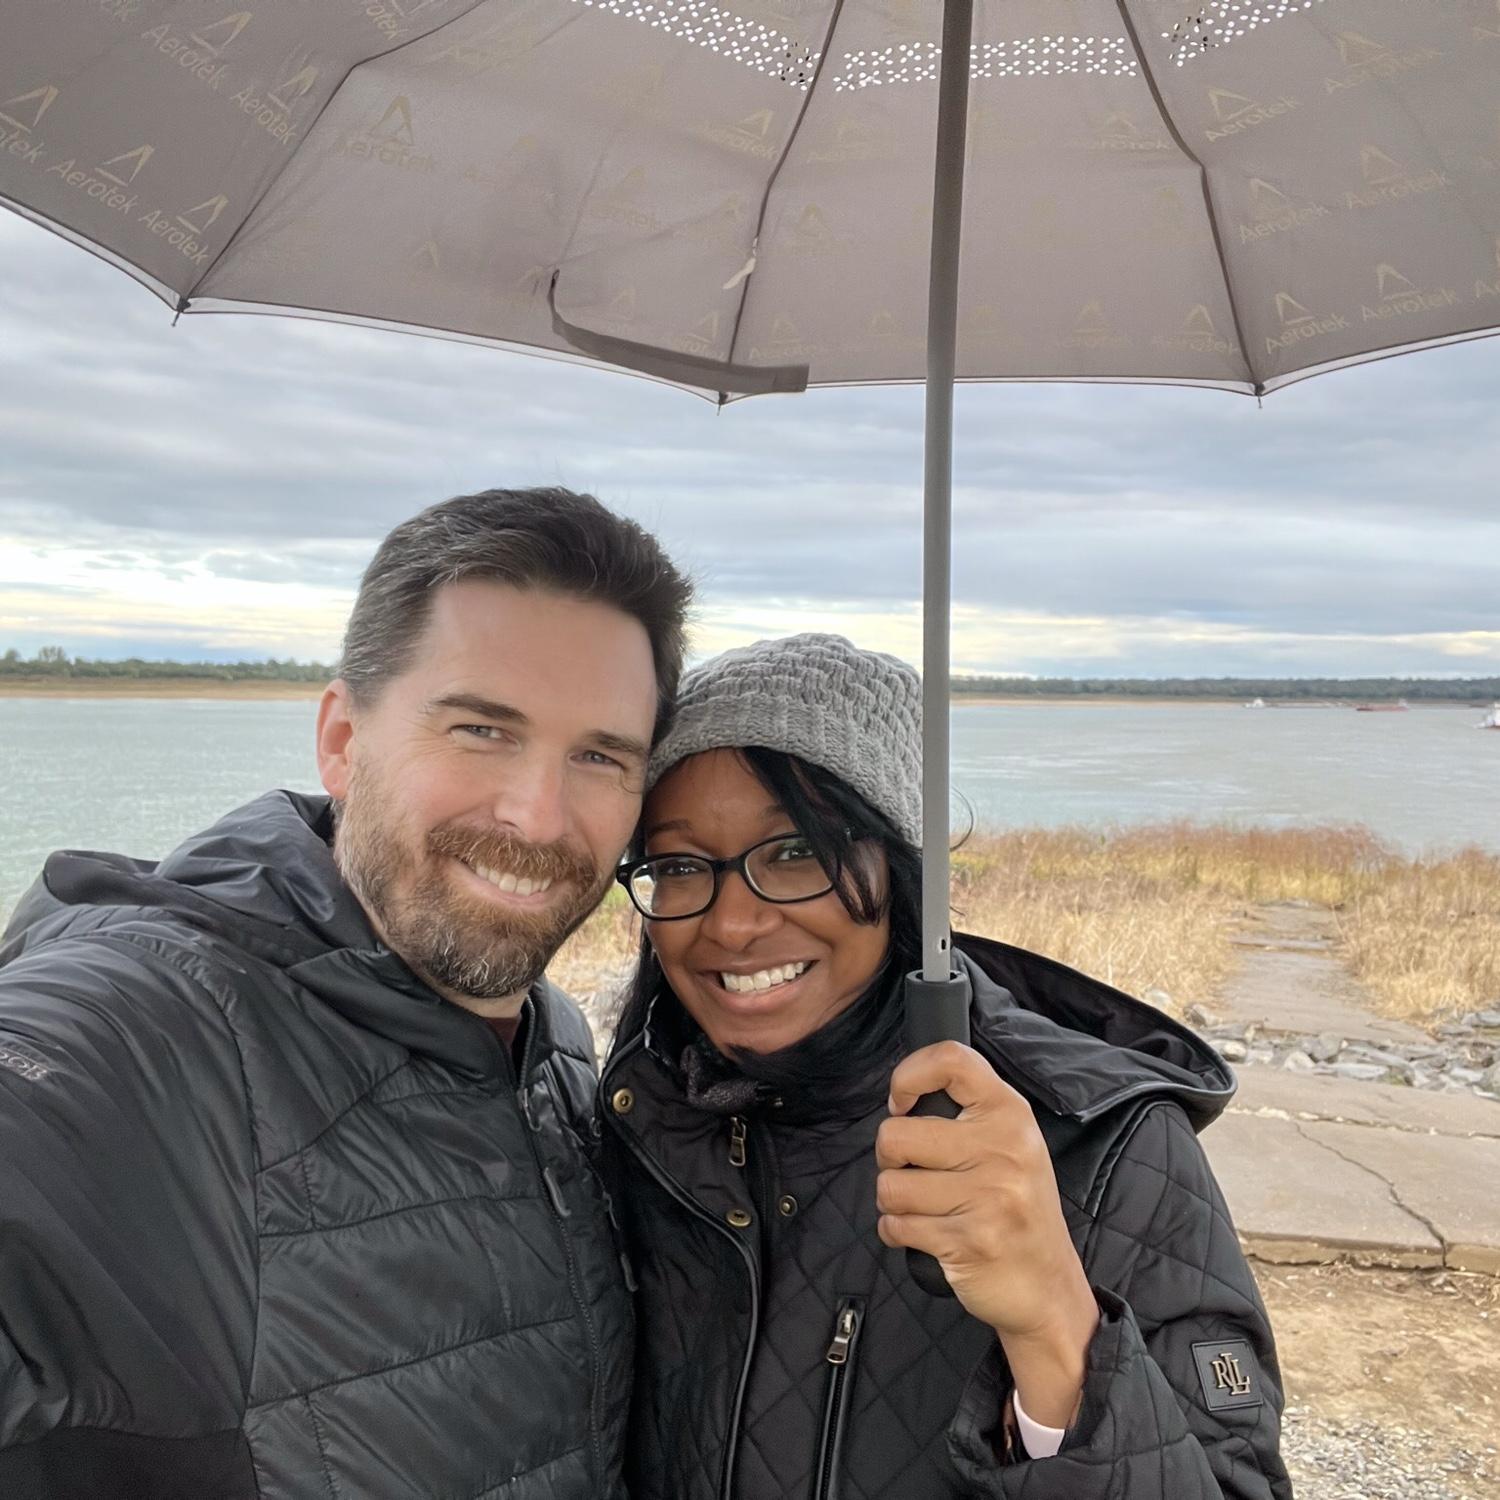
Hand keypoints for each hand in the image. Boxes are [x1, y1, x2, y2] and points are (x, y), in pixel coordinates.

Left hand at [876, 1041, 1099, 1426]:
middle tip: (913, 1171)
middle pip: (896, 1134)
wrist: (1048, 1287)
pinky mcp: (969, 1241)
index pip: (952, 1059)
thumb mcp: (1011, 1144)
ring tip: (924, 1209)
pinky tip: (927, 1235)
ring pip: (890, 1186)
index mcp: (1010, 1114)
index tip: (901, 1103)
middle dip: (890, 1158)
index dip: (909, 1075)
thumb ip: (967, 1112)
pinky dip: (897, 1232)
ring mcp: (989, 1196)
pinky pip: (896, 1225)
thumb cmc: (1016, 1207)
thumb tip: (903, 1096)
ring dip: (893, 1202)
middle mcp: (1003, 1149)